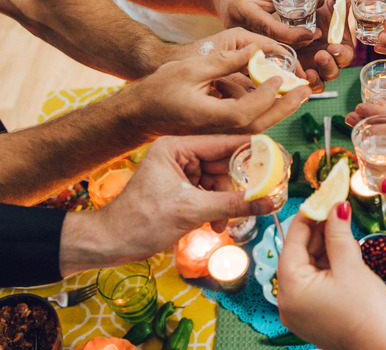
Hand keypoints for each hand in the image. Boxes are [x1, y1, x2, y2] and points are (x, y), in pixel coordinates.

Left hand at [98, 136, 274, 259]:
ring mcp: (178, 172)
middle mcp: (178, 154)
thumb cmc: (140, 221)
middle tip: (258, 197)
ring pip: (218, 181)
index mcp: (176, 146)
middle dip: (237, 185)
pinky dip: (215, 209)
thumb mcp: (193, 211)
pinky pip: (208, 193)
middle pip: (223, 163)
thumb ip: (234, 204)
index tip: (275, 159)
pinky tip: (214, 226)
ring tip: (223, 223)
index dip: (250, 152)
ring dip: (226, 203)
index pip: (222, 142)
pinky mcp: (179, 190)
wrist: (111, 243)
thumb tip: (269, 202)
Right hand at [128, 44, 310, 135]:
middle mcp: (218, 131)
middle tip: (306, 90)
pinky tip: (278, 99)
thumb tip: (256, 50)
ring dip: (280, 110)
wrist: (141, 113)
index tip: (279, 78)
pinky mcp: (221, 132)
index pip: (247, 111)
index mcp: (210, 117)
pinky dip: (267, 112)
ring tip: (299, 93)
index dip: (267, 96)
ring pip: (258, 127)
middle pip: (260, 125)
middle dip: (286, 107)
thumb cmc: (160, 89)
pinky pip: (249, 125)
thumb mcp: (191, 69)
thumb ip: (225, 60)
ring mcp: (220, 135)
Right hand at [210, 0, 318, 46]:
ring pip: (268, 50)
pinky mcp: (242, 46)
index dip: (291, 34)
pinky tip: (296, 50)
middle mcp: (240, 28)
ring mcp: (239, 39)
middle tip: (316, 37)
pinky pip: (263, 51)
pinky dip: (280, 50)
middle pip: (271, 43)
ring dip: (291, 49)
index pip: (270, 27)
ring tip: (310, 42)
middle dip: (296, 43)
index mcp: (244, 10)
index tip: (309, 34)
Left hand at [277, 202, 385, 349]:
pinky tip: (343, 255)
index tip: (321, 198)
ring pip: (307, 268)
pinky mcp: (310, 316)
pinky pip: (312, 283)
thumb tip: (335, 206)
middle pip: (298, 254)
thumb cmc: (367, 312)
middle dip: (318, 232)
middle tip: (335, 210)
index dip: (308, 216)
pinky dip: (326, 267)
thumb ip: (338, 233)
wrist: (383, 349)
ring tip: (343, 232)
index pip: (293, 240)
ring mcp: (298, 311)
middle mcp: (286, 300)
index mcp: (290, 287)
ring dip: (324, 248)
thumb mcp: (350, 265)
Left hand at [295, 0, 354, 92]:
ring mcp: (316, 71)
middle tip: (320, 55)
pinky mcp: (302, 76)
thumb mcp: (327, 5)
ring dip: (317, 79)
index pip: (346, 55)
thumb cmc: (317, 15)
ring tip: (309, 72)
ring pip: (321, 83)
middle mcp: (330, 61)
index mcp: (340, 47)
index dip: (341, 53)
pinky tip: (299, 77)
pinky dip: (304, 85)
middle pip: (334, 71)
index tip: (332, 47)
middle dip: (328, 64)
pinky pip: (306, 87)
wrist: (295, 23)